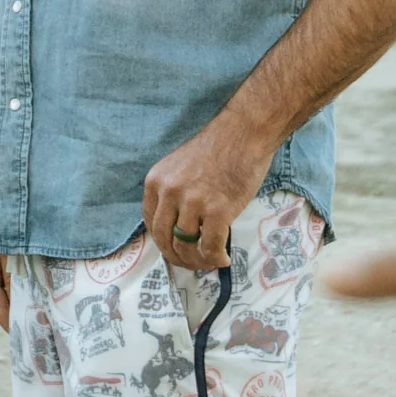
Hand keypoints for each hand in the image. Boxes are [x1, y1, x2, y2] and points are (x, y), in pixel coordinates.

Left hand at [143, 115, 277, 269]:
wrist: (244, 132)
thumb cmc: (218, 147)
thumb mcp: (179, 167)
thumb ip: (172, 193)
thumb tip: (177, 226)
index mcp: (156, 181)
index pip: (151, 223)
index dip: (162, 243)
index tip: (174, 250)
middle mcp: (170, 192)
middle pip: (165, 239)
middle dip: (177, 258)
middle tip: (191, 264)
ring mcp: (193, 202)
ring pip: (187, 247)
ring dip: (198, 262)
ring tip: (209, 263)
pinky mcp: (217, 210)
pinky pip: (211, 247)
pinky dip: (216, 259)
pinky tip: (224, 259)